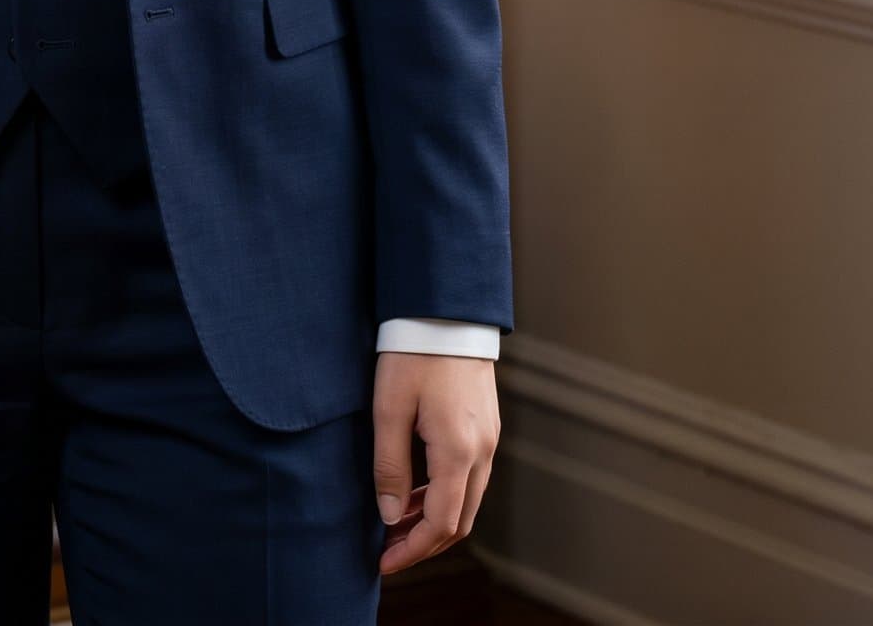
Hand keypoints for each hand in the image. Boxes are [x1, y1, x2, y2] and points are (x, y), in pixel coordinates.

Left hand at [371, 350, 497, 575]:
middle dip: (424, 542)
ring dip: (434, 519)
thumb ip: (390, 466)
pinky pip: (470, 477)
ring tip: (395, 522)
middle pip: (460, 521)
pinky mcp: (486, 426)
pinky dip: (445, 495)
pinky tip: (416, 491)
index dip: (413, 550)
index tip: (384, 562)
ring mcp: (488, 439)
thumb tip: (390, 515)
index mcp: (459, 452)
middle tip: (388, 549)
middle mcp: (482, 452)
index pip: (442, 524)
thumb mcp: (389, 409)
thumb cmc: (413, 354)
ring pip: (467, 501)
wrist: (445, 311)